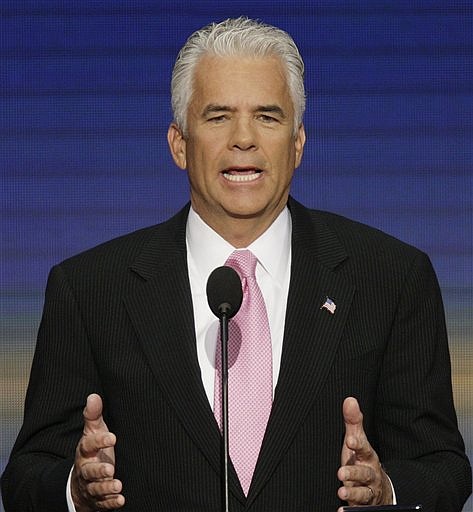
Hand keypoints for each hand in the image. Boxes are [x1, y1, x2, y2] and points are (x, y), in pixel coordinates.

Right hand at [71, 393, 124, 510]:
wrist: (81, 481)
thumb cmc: (93, 452)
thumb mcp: (92, 433)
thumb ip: (93, 416)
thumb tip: (93, 396)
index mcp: (85, 451)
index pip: (88, 445)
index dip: (99, 441)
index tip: (112, 438)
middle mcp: (85, 469)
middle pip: (89, 471)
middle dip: (99, 471)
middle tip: (110, 469)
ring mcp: (90, 486)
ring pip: (95, 488)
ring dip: (106, 488)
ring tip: (117, 485)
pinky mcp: (96, 500)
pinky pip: (102, 503)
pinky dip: (110, 502)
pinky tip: (120, 500)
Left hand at [337, 397, 392, 509]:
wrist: (379, 489)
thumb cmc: (362, 460)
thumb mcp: (358, 441)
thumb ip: (353, 422)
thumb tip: (349, 399)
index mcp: (368, 456)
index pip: (364, 448)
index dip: (357, 444)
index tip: (349, 440)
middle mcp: (370, 475)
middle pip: (365, 474)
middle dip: (354, 473)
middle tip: (341, 472)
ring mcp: (368, 492)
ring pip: (364, 493)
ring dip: (353, 493)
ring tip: (341, 492)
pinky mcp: (363, 506)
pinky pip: (360, 510)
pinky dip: (350, 511)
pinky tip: (340, 511)